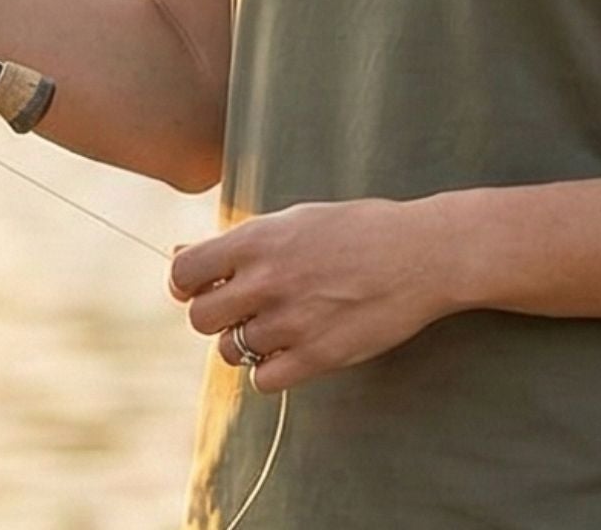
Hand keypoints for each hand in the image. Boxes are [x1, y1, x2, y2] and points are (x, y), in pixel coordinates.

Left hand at [167, 194, 457, 392]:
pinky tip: (294, 347)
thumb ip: (238, 241)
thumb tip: (178, 254)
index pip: (184, 273)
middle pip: (199, 319)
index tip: (205, 286)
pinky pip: (263, 380)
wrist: (422, 253)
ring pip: (230, 351)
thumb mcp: (296, 220)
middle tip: (244, 308)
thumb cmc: (358, 230)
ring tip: (281, 322)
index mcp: (260, 238)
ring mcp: (292, 320)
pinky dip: (271, 369)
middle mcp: (269, 279)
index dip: (186, 284)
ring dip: (247, 343)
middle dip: (216, 316)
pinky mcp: (317, 355)